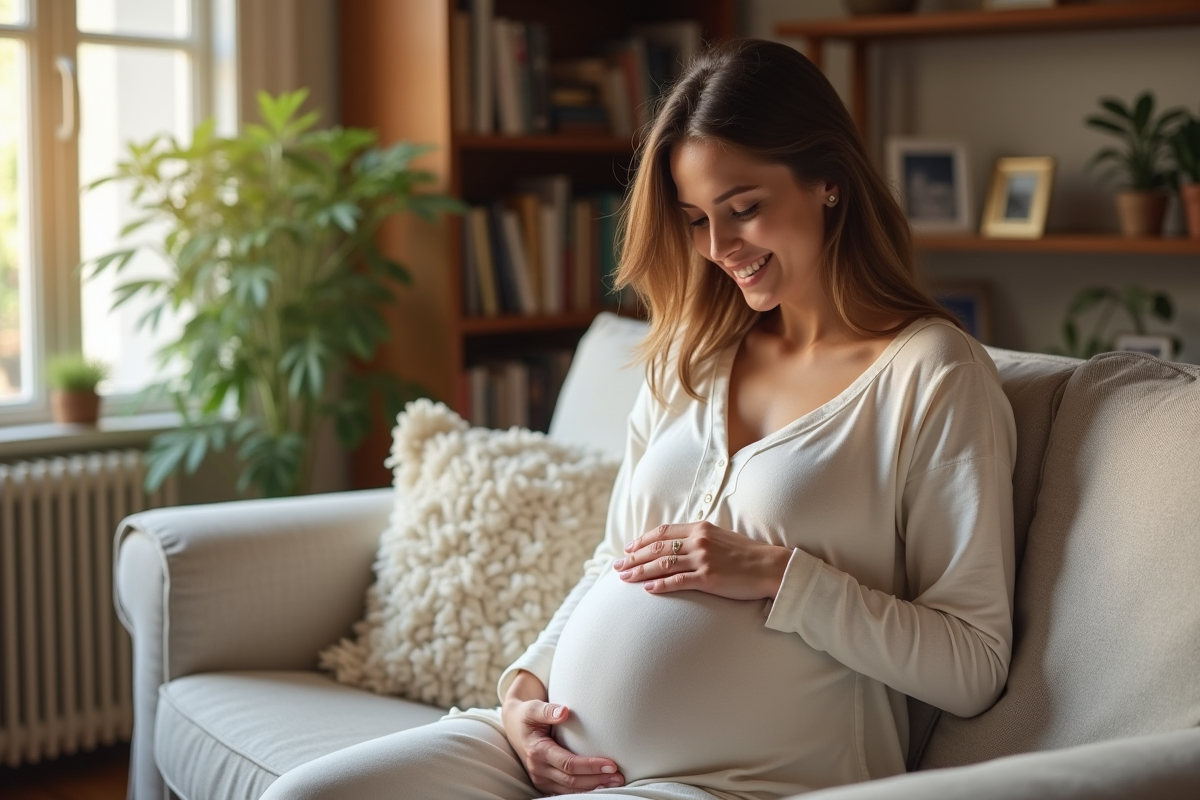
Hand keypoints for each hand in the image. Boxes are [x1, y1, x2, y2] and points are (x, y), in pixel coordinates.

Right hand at [500, 670, 623, 794]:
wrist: (513, 725)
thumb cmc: (526, 715)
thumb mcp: (532, 708)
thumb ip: (547, 710)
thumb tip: (564, 712)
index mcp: (537, 751)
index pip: (568, 763)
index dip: (590, 766)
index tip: (611, 764)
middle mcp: (538, 769)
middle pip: (572, 780)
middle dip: (596, 780)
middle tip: (619, 777)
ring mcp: (540, 778)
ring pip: (569, 789)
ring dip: (593, 787)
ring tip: (614, 782)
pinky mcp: (544, 782)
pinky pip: (565, 790)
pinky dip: (583, 790)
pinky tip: (599, 785)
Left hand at [614, 522, 791, 599]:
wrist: (769, 567)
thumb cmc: (746, 554)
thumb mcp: (720, 536)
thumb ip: (698, 537)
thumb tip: (677, 544)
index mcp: (700, 528)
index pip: (663, 532)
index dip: (642, 540)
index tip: (628, 549)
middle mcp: (699, 541)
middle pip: (657, 548)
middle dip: (633, 557)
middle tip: (617, 566)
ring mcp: (703, 559)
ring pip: (662, 564)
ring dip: (640, 571)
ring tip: (624, 579)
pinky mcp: (709, 578)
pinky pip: (678, 581)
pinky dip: (660, 585)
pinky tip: (647, 589)